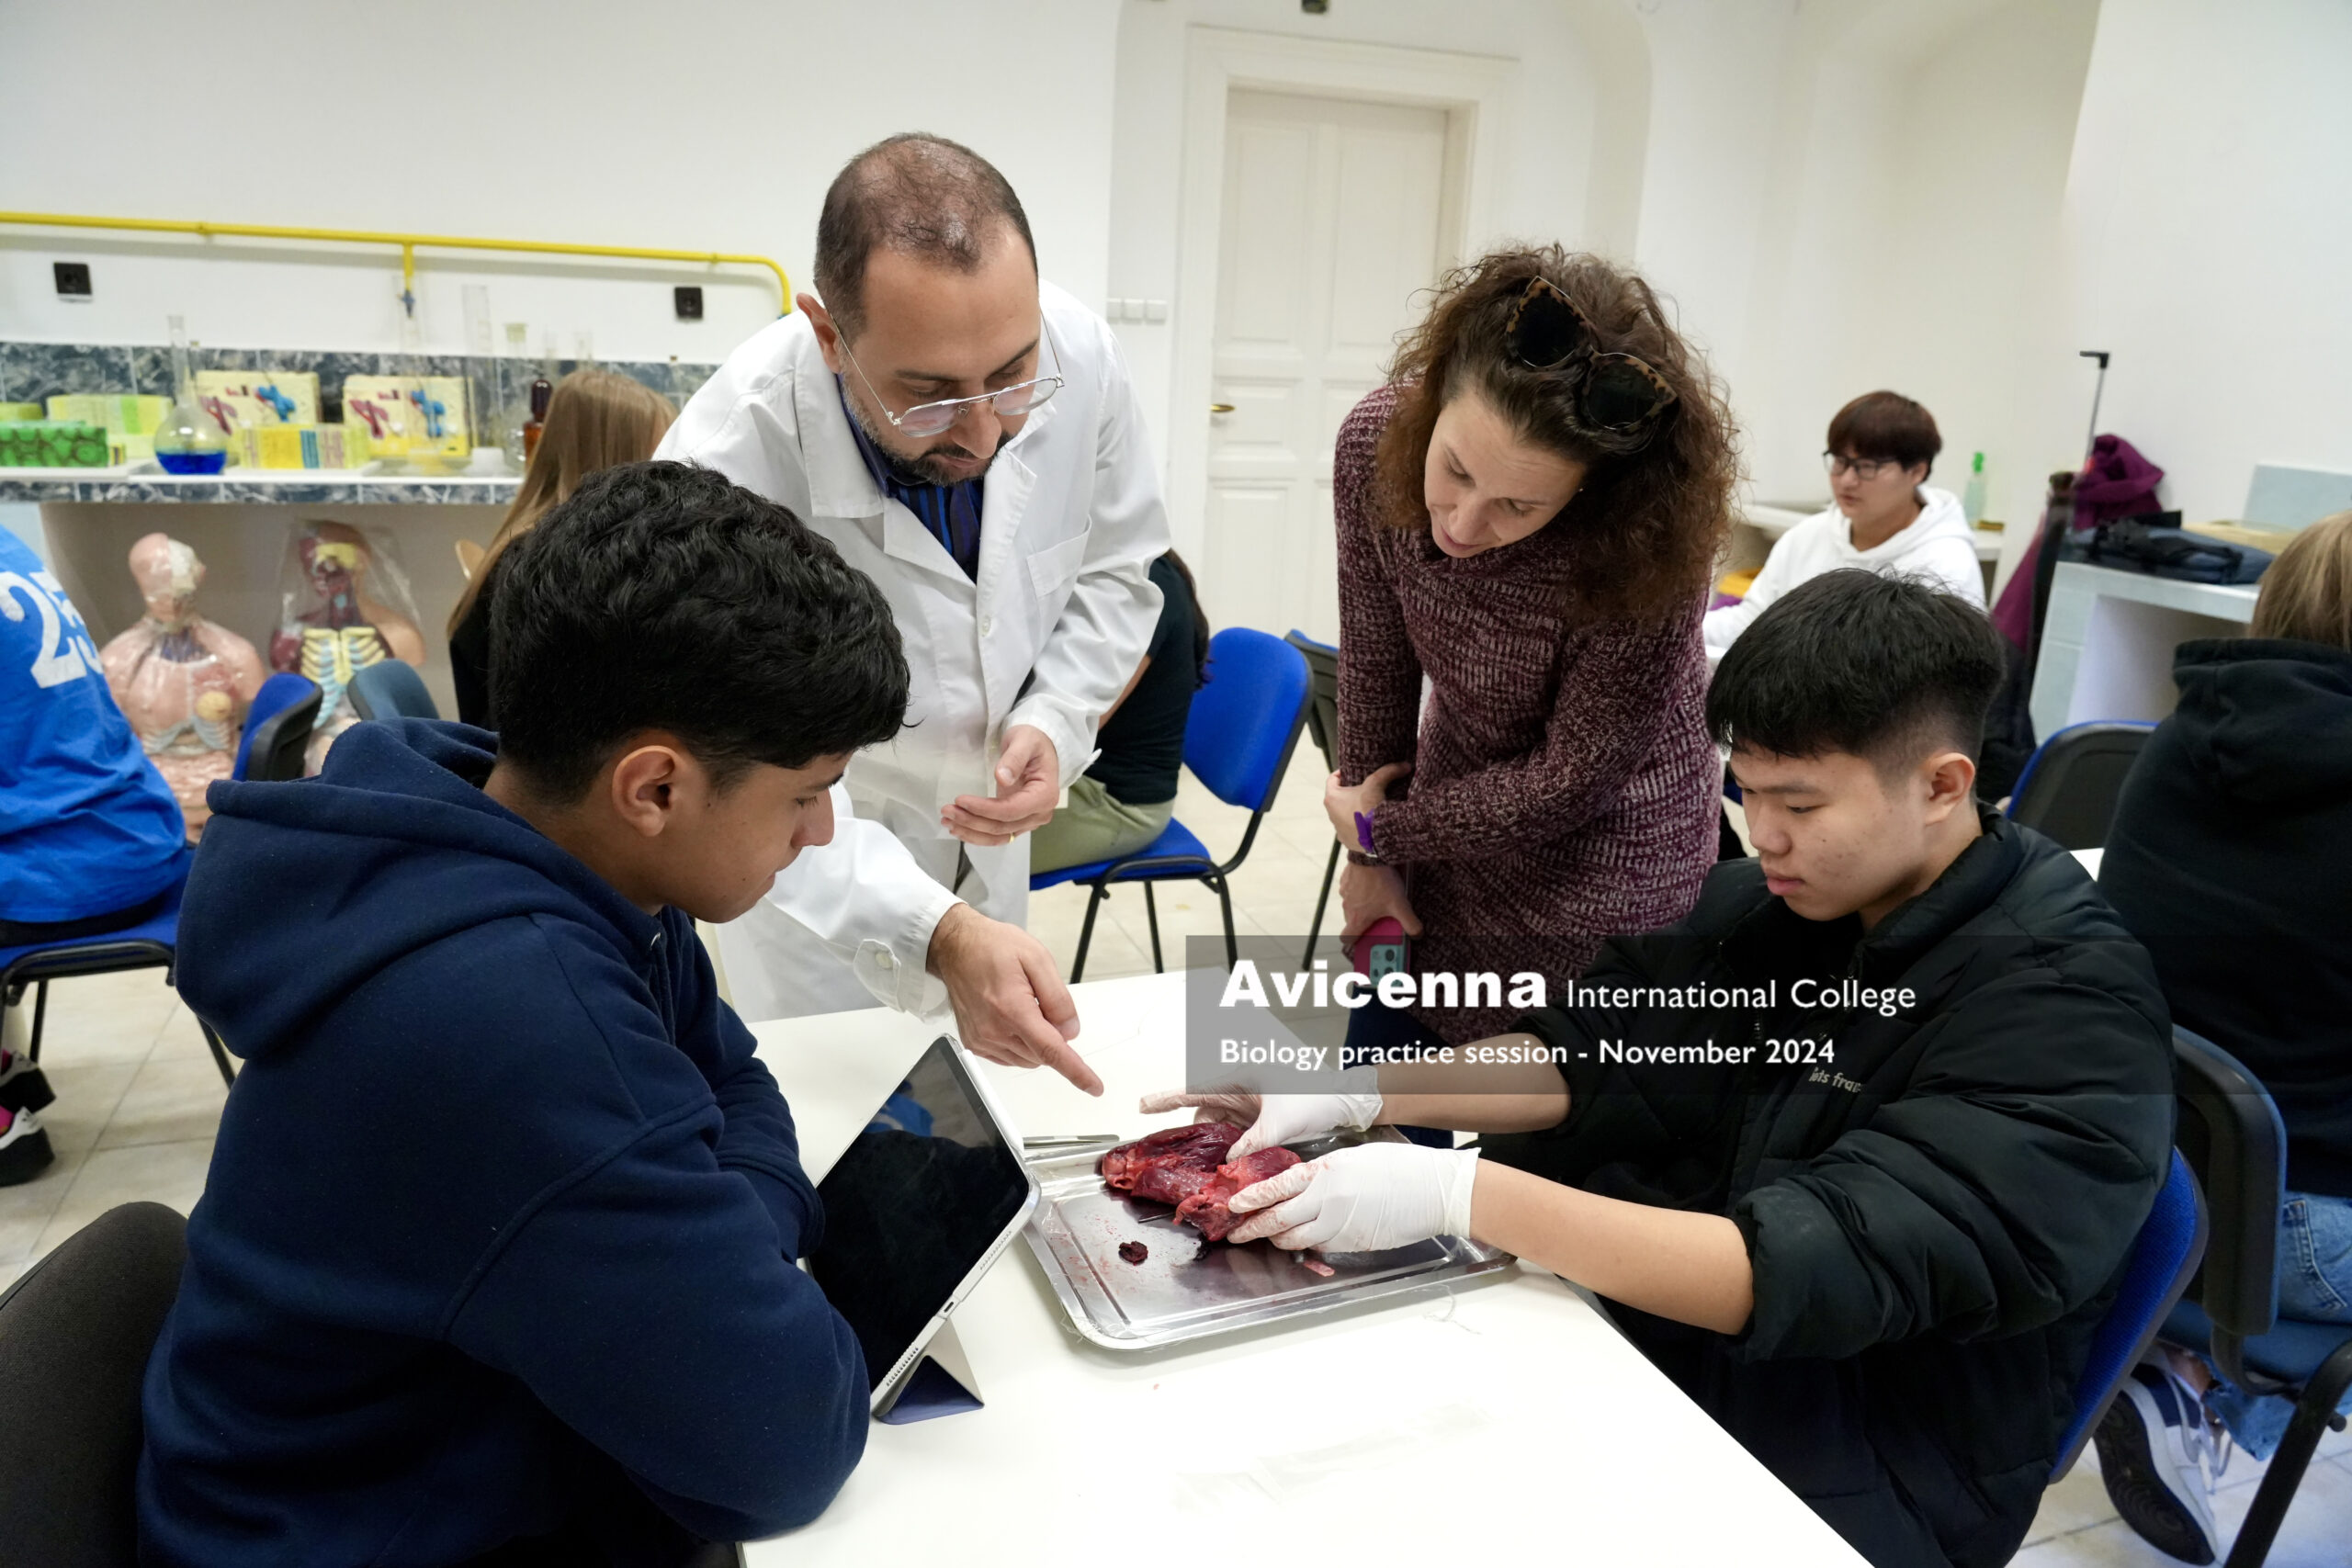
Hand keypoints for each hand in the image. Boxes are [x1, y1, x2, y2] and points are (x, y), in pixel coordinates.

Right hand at [926, 903, 1101, 1094]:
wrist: (956, 947)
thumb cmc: (993, 947)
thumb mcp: (1037, 959)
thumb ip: (1058, 999)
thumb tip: (1070, 1031)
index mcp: (1011, 1009)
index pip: (1051, 1050)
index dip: (1076, 1071)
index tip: (1093, 1086)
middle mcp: (993, 1030)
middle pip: (1042, 1055)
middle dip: (1053, 1037)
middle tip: (1042, 1003)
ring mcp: (982, 1039)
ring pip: (1027, 1059)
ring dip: (1037, 1042)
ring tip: (1023, 1004)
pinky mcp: (975, 1043)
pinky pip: (1010, 1057)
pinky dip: (1021, 1045)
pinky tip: (1013, 1018)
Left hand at [943, 724, 1059, 844]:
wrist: (1037, 748)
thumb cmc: (1032, 741)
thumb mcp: (1024, 741)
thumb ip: (1014, 758)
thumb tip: (1002, 778)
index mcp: (1045, 795)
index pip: (1011, 810)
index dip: (984, 809)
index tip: (960, 800)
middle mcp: (1039, 814)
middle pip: (1002, 826)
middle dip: (971, 820)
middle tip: (946, 810)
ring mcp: (1029, 821)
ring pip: (998, 836)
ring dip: (971, 832)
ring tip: (948, 821)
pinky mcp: (1018, 823)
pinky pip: (998, 835)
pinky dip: (977, 834)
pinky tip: (959, 828)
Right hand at [1138, 1073, 1382, 1159]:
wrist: (1345, 1101)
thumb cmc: (1317, 1097)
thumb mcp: (1280, 1123)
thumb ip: (1252, 1144)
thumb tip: (1229, 1164)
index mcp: (1238, 1080)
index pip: (1192, 1089)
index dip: (1165, 1099)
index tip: (1141, 1106)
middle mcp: (1239, 1091)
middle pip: (1203, 1114)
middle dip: (1193, 1136)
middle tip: (1180, 1160)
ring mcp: (1248, 1106)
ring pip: (1218, 1128)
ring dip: (1214, 1147)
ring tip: (1210, 1170)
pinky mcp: (1258, 1119)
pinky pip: (1234, 1135)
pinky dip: (1229, 1150)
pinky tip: (1229, 1167)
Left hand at [1225, 1142, 1479, 1251]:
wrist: (1435, 1191)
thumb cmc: (1400, 1167)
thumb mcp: (1353, 1158)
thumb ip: (1323, 1173)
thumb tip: (1302, 1185)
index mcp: (1326, 1172)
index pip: (1277, 1187)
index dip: (1251, 1197)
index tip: (1234, 1204)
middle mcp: (1328, 1201)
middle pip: (1278, 1219)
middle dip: (1252, 1228)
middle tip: (1236, 1233)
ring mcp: (1340, 1226)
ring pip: (1296, 1240)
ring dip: (1278, 1240)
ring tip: (1268, 1237)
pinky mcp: (1353, 1243)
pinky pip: (1321, 1248)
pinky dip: (1308, 1245)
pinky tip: (1304, 1241)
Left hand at [1322, 762, 1410, 852]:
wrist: (1377, 836)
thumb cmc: (1370, 809)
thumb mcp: (1377, 784)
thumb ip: (1388, 771)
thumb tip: (1404, 765)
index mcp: (1332, 798)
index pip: (1332, 780)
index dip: (1341, 774)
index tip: (1350, 773)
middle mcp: (1331, 814)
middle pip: (1339, 798)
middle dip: (1350, 793)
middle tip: (1364, 788)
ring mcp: (1338, 829)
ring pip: (1344, 815)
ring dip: (1354, 810)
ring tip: (1368, 806)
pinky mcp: (1347, 841)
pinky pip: (1351, 830)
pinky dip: (1359, 826)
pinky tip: (1370, 823)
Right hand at [1338, 861, 1421, 941]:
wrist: (1369, 854)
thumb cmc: (1380, 881)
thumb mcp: (1400, 905)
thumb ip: (1409, 922)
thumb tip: (1416, 933)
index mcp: (1357, 918)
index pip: (1347, 938)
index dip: (1355, 940)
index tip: (1365, 937)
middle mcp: (1348, 907)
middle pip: (1352, 921)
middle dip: (1365, 920)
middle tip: (1380, 915)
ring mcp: (1345, 892)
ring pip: (1352, 904)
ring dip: (1362, 902)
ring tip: (1379, 895)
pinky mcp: (1346, 879)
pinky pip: (1352, 888)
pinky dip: (1360, 888)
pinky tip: (1373, 882)